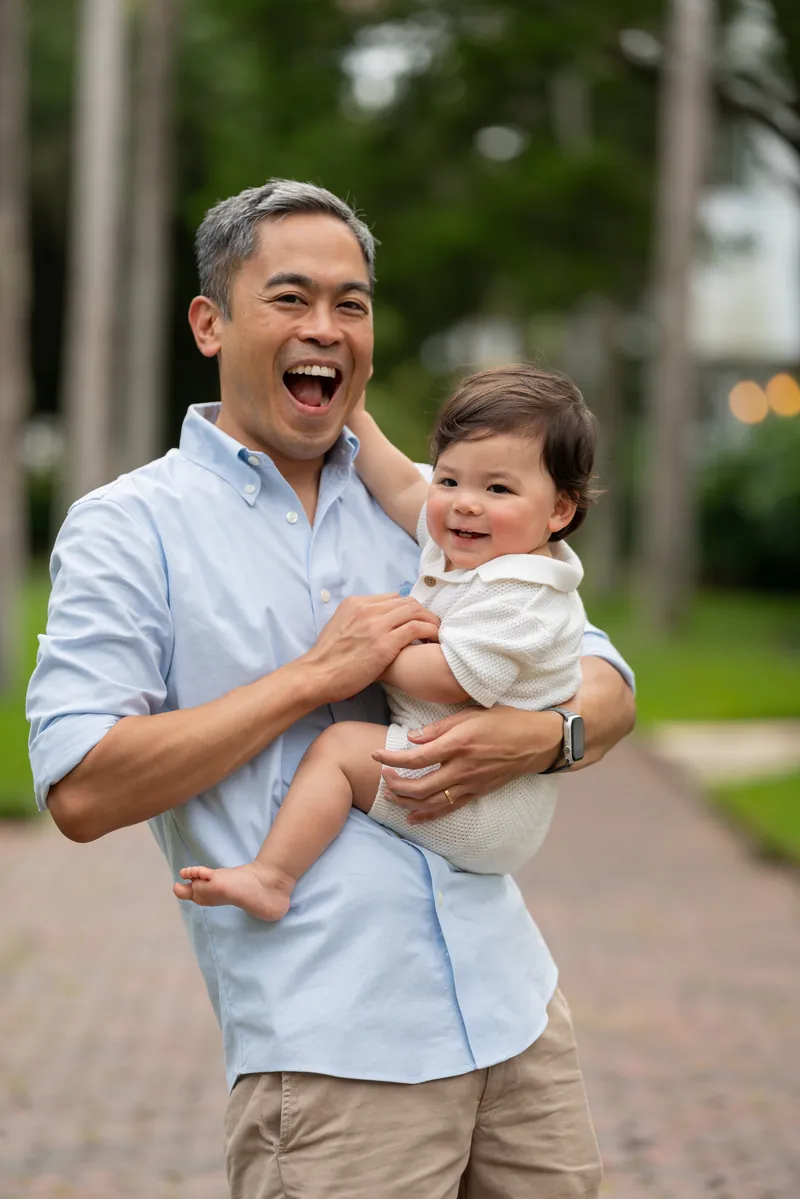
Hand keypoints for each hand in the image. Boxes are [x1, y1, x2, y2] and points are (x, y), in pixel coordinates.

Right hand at [302, 594, 438, 703]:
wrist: (316, 675)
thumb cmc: (327, 660)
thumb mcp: (339, 627)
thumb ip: (357, 622)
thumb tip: (371, 628)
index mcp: (355, 603)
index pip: (392, 598)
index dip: (406, 610)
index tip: (414, 622)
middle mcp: (367, 608)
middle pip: (406, 601)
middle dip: (422, 613)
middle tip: (430, 628)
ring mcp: (376, 624)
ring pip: (415, 611)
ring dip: (430, 621)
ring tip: (435, 635)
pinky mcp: (385, 642)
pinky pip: (417, 628)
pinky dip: (429, 632)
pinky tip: (432, 642)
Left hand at [373, 705, 562, 822]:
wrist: (536, 741)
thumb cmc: (504, 721)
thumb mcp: (470, 714)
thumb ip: (438, 728)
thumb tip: (411, 739)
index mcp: (458, 744)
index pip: (416, 758)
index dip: (391, 758)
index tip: (375, 755)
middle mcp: (462, 769)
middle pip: (419, 787)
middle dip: (395, 784)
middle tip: (382, 775)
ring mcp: (470, 785)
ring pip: (431, 803)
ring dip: (406, 802)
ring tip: (390, 796)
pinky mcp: (477, 794)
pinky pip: (449, 809)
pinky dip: (427, 816)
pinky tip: (412, 818)